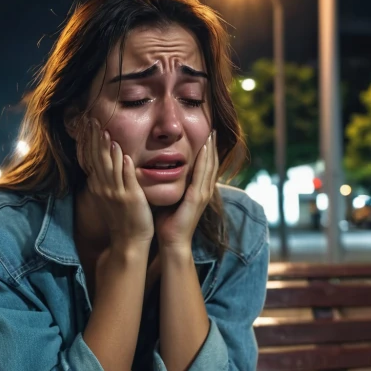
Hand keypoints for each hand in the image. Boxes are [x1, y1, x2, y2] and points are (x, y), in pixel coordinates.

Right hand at [83, 119, 153, 247]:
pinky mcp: (130, 198)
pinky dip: (123, 166)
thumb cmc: (122, 219)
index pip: (91, 158)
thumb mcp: (109, 197)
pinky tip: (122, 152)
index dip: (89, 141)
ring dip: (107, 148)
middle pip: (97, 159)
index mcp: (99, 186)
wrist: (128, 241)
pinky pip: (126, 179)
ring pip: (109, 166)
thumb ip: (107, 180)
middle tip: (92, 120)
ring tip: (105, 131)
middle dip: (94, 139)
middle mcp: (104, 188)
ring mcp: (116, 193)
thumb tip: (103, 166)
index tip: (88, 125)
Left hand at [155, 130, 218, 250]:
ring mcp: (203, 194)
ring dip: (211, 149)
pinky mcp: (197, 198)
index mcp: (198, 191)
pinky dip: (204, 160)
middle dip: (212, 146)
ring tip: (211, 134)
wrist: (172, 242)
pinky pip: (202, 175)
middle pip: (211, 163)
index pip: (205, 167)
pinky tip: (204, 148)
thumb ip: (170, 186)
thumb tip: (158, 173)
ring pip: (210, 166)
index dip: (207, 152)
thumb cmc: (168, 223)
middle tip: (212, 129)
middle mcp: (204, 191)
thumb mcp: (170, 199)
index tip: (206, 136)